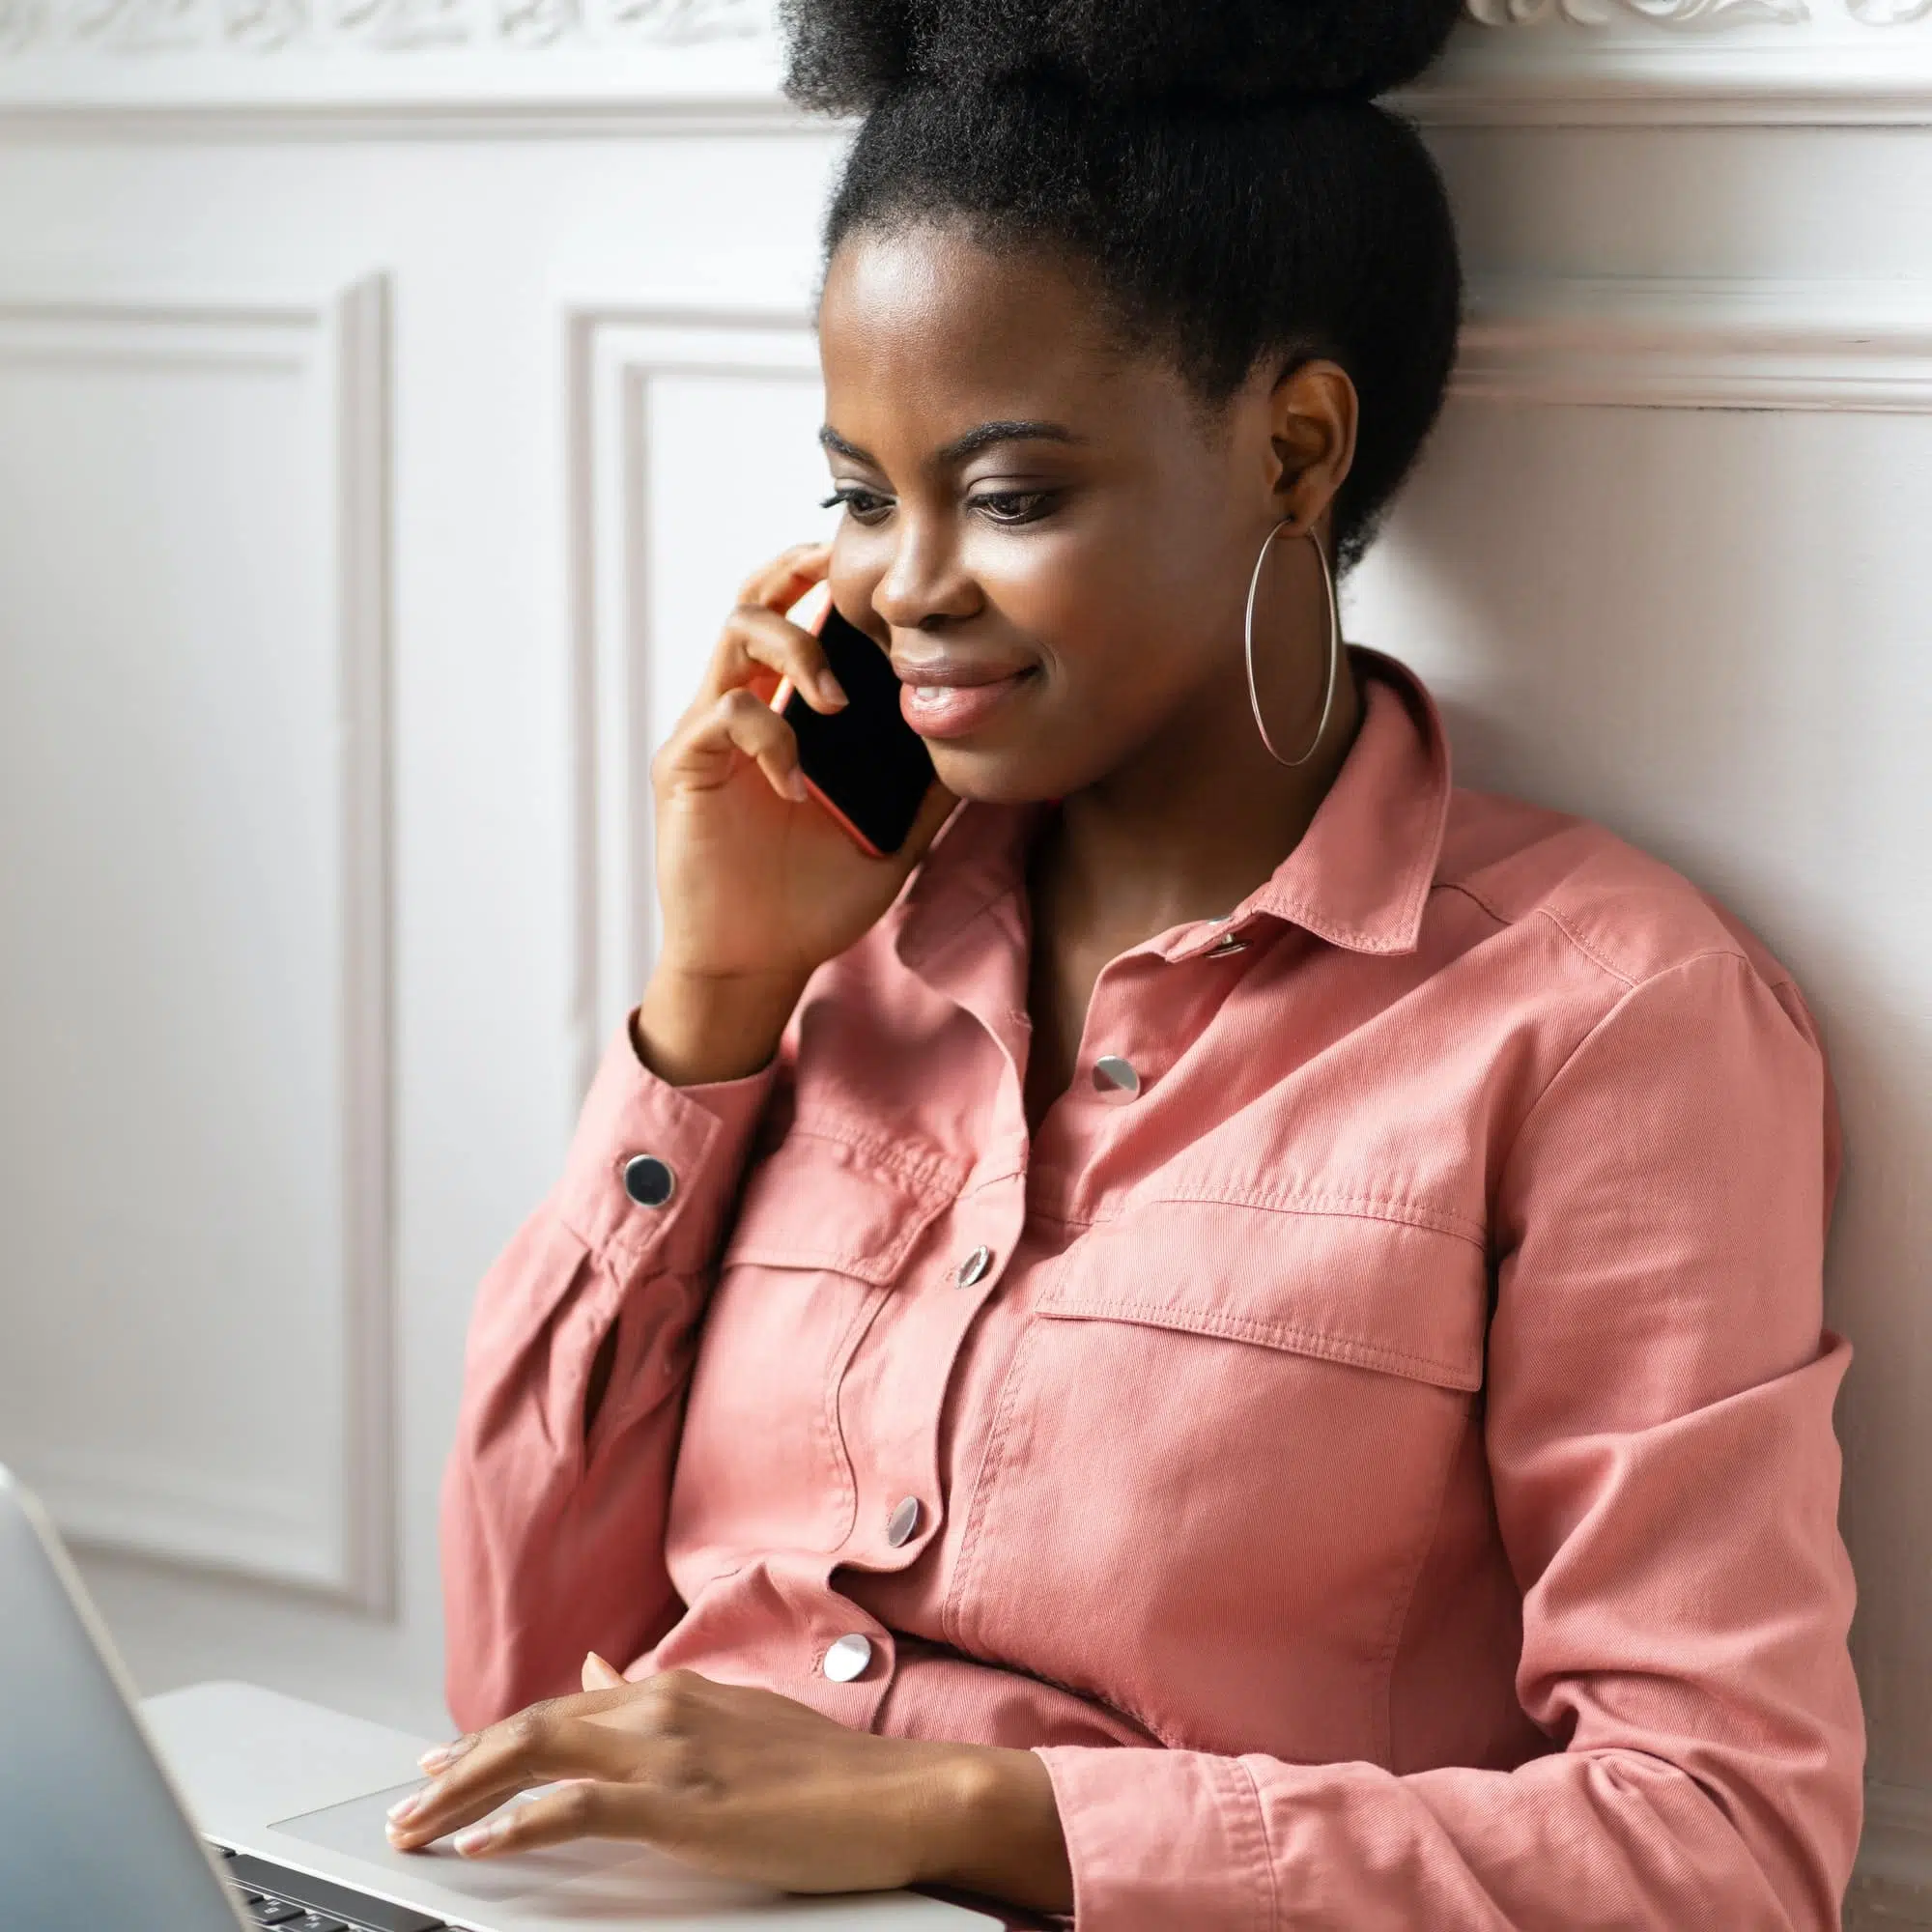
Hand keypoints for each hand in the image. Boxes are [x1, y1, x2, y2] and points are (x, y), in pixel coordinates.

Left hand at [383, 1658, 1071, 1912]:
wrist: (900, 1795)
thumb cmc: (829, 1774)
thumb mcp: (736, 1721)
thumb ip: (662, 1702)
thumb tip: (598, 1674)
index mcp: (674, 1692)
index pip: (559, 1709)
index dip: (491, 1738)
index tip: (442, 1765)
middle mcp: (661, 1707)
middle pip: (530, 1726)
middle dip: (457, 1767)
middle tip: (406, 1805)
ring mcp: (670, 1751)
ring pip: (537, 1756)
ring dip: (465, 1794)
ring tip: (416, 1826)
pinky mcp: (682, 1803)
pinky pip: (576, 1809)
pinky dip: (518, 1825)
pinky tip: (481, 1847)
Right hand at [638, 544, 954, 1081]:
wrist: (757, 962)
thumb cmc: (813, 899)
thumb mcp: (893, 835)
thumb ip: (926, 787)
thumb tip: (982, 744)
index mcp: (787, 713)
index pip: (799, 615)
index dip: (829, 580)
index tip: (882, 579)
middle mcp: (743, 707)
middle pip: (757, 597)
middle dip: (802, 571)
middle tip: (851, 582)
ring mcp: (710, 732)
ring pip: (738, 632)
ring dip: (798, 651)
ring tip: (837, 705)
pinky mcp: (686, 766)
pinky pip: (728, 713)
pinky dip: (773, 737)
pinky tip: (798, 788)